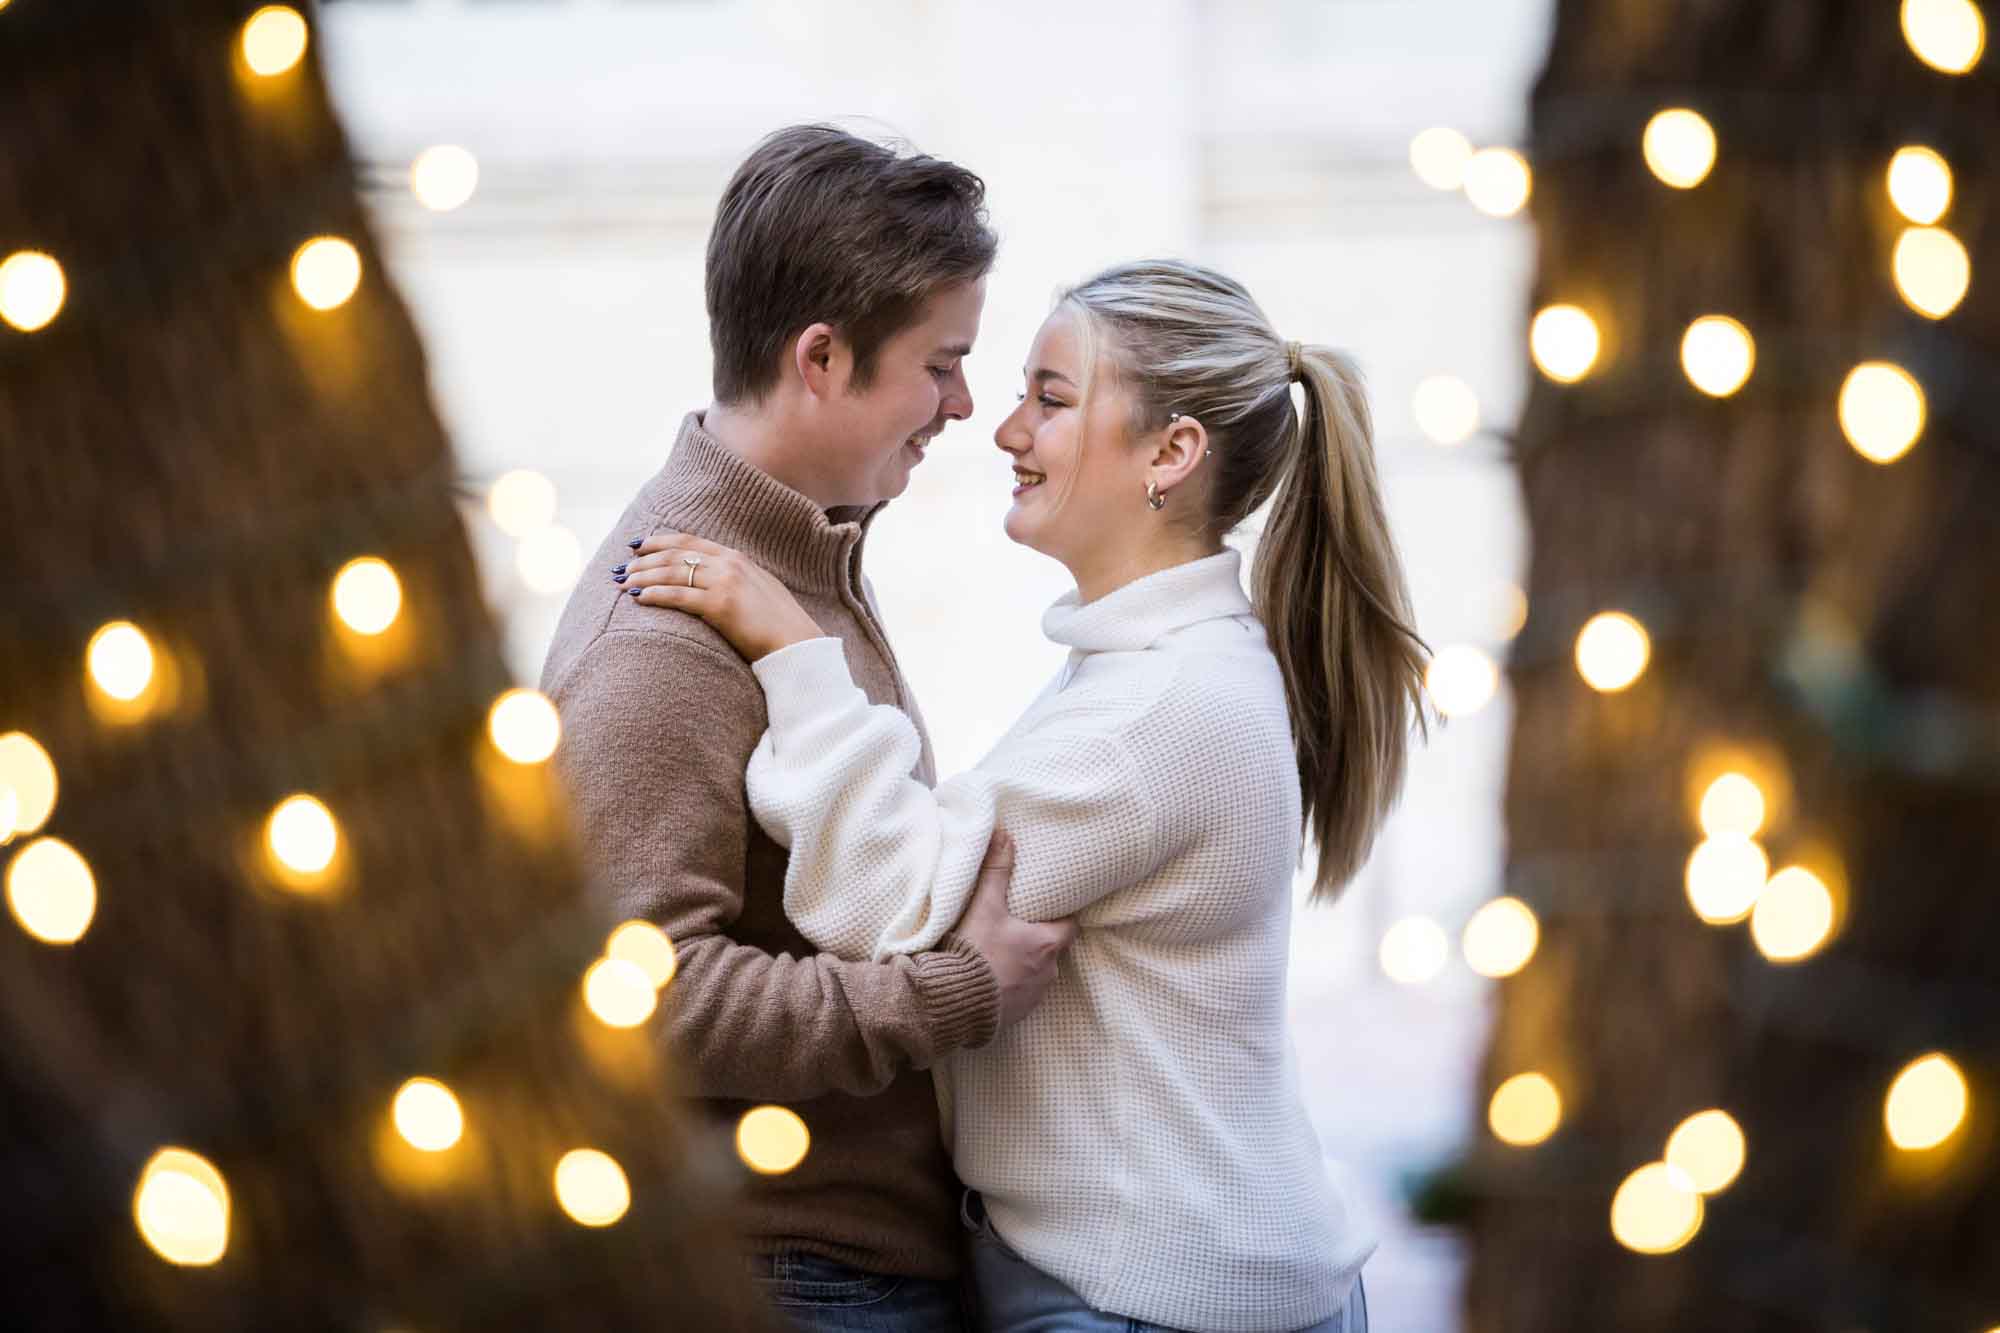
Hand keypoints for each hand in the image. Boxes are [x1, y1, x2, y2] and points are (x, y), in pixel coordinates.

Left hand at [617, 531, 825, 661]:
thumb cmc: (778, 624)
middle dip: (643, 561)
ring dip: (642, 577)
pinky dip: (654, 595)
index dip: (659, 541)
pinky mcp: (720, 606)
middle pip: (675, 555)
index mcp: (737, 558)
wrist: (797, 643)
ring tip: (622, 584)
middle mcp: (729, 564)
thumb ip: (736, 579)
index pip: (689, 541)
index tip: (638, 546)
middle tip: (621, 569)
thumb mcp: (758, 589)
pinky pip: (678, 596)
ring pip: (672, 572)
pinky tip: (639, 597)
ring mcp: (725, 582)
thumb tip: (711, 581)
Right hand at [955, 831, 1077, 1032]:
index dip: (1061, 916)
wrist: (955, 1004)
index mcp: (1047, 944)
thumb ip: (996, 871)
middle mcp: (1048, 972)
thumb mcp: (985, 907)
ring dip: (1025, 965)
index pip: (1069, 926)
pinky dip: (1011, 986)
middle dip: (1039, 940)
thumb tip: (1004, 835)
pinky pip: (1021, 995)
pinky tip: (993, 978)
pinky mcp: (1018, 1014)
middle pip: (1052, 950)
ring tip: (1002, 953)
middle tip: (1020, 928)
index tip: (1051, 909)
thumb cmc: (975, 954)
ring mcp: (1035, 996)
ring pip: (1038, 974)